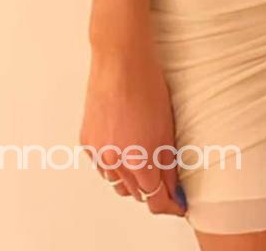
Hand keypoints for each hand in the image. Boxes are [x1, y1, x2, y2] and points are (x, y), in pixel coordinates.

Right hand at [80, 41, 187, 218]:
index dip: (169, 205)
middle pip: (136, 193)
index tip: (178, 204)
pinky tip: (125, 149)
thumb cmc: (147, 85)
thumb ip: (168, 164)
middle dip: (152, 190)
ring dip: (132, 179)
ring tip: (145, 162)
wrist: (120, 60)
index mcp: (139, 159)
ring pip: (117, 183)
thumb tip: (173, 187)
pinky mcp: (87, 142)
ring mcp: (99, 153)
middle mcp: (115, 161)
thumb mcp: (167, 128)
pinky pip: (103, 166)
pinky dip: (114, 164)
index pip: (155, 200)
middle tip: (166, 181)